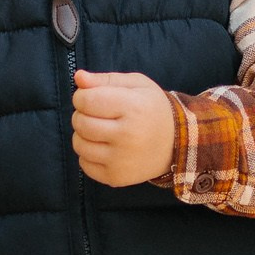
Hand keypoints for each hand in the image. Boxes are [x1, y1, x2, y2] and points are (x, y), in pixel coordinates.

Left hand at [71, 69, 176, 187]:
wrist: (176, 145)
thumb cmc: (152, 109)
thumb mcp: (137, 85)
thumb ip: (105, 79)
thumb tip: (78, 77)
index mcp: (134, 107)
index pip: (86, 100)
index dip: (82, 96)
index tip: (92, 98)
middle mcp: (127, 136)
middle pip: (80, 123)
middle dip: (82, 115)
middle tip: (97, 115)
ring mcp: (121, 160)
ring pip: (79, 144)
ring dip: (83, 135)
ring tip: (100, 131)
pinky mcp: (116, 177)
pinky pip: (84, 164)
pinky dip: (89, 154)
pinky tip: (105, 148)